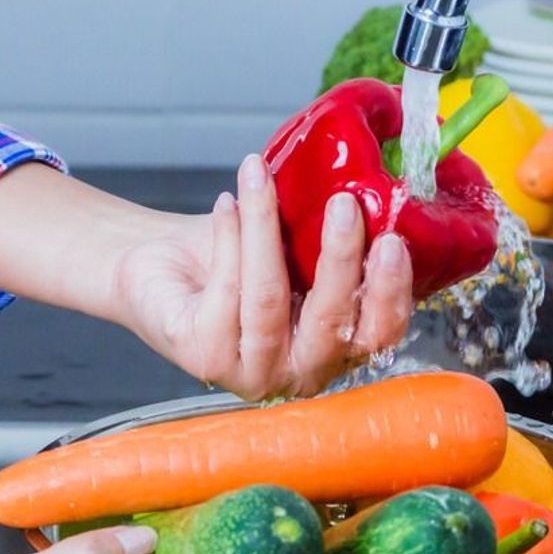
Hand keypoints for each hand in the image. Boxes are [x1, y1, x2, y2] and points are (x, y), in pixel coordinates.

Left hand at [0, 157, 413, 399]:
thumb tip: (368, 189)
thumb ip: (327, 240)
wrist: (159, 265)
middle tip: (344, 204)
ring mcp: (250, 372)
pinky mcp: (204, 358)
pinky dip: (230, 238)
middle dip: (340, 260)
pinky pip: (227, 293)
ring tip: (263, 179)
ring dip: (269, 232)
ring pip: (270, 301)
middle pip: (331, 324)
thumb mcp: (293, 249)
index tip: (392, 240)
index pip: (377, 335)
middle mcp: (297, 373)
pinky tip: (229, 202)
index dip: (390, 293)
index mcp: (333, 350)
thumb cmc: (232, 257)